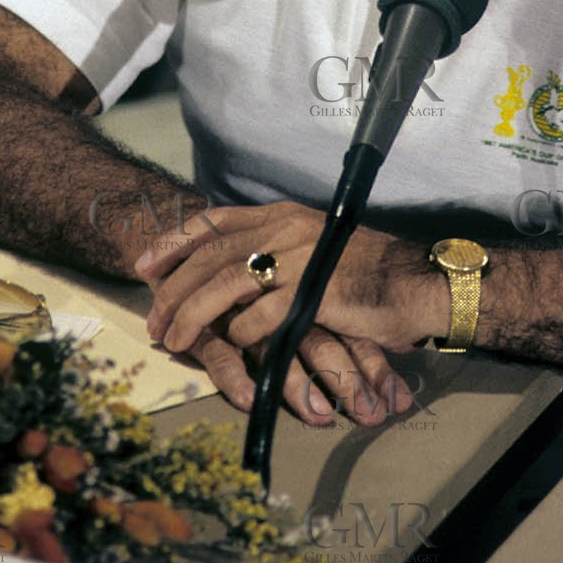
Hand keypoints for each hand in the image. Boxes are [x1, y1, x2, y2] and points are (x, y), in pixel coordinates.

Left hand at [135, 201, 443, 415]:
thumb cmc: (367, 271)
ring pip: (225, 283)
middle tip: (153, 317)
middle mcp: (286, 229)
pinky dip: (239, 334)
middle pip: (211, 254)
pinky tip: (234, 347)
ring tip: (175, 339)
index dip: (176, 241)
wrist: (416, 283)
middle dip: (173, 287)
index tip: (146, 264)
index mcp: (283, 215)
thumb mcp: (315, 246)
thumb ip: (276, 248)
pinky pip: (259, 316)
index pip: (215, 220)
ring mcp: (299, 259)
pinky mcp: (312, 294)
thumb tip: (233, 266)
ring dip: (194, 315)